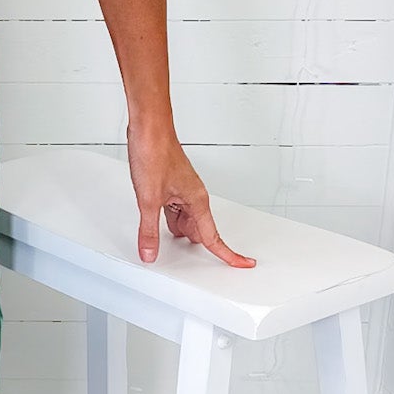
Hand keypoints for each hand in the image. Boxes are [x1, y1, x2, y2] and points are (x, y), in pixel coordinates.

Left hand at [125, 121, 256, 268]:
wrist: (149, 129)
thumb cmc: (155, 153)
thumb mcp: (149, 199)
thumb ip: (149, 230)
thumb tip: (150, 253)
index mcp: (197, 201)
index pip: (213, 237)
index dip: (229, 254)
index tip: (245, 264)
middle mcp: (194, 197)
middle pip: (197, 231)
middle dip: (189, 242)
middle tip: (177, 255)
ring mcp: (182, 191)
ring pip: (184, 221)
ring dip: (174, 229)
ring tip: (157, 235)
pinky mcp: (170, 186)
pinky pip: (173, 210)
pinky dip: (165, 218)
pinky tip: (154, 220)